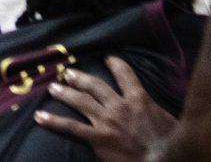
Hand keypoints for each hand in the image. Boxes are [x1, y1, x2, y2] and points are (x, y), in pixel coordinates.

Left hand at [34, 57, 173, 161]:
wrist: (162, 159)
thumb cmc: (170, 142)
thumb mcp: (168, 119)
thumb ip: (156, 110)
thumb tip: (157, 109)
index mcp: (140, 99)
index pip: (126, 75)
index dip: (116, 64)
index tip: (107, 58)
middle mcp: (120, 106)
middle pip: (96, 86)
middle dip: (81, 77)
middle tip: (68, 71)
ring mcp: (107, 121)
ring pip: (81, 101)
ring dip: (65, 93)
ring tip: (53, 86)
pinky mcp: (97, 138)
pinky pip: (71, 128)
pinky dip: (54, 121)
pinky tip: (40, 117)